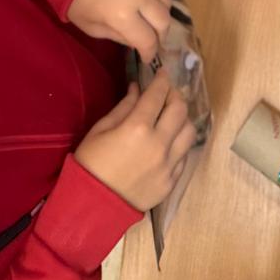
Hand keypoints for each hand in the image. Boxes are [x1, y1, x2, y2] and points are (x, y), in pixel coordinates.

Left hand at [68, 0, 171, 58]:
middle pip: (164, 22)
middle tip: (153, 38)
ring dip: (162, 13)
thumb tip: (138, 42)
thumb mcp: (93, 28)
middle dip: (160, 35)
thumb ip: (119, 37)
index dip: (149, 53)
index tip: (147, 56)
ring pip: (167, 1)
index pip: (149, 41)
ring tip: (152, 17)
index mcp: (122, 15)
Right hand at [75, 72, 195, 212]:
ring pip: (189, 132)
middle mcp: (159, 144)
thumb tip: (138, 88)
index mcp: (138, 128)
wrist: (91, 206)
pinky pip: (184, 156)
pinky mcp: (171, 182)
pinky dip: (179, 144)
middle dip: (175, 95)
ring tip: (170, 119)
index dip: (162, 79)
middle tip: (166, 94)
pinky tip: (168, 143)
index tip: (162, 73)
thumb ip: (124, 106)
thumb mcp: (100, 129)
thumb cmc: (90, 164)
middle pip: (180, 109)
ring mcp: (168, 165)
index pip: (159, 94)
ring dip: (182, 120)